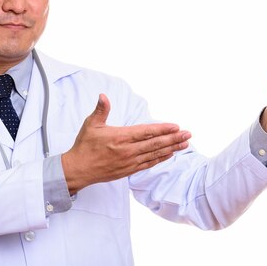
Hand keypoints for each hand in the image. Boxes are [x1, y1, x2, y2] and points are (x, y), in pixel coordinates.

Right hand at [62, 94, 190, 193]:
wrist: (78, 170)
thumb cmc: (84, 145)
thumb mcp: (91, 124)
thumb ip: (101, 110)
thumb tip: (103, 95)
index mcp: (120, 137)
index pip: (146, 132)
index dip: (162, 129)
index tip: (175, 126)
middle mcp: (127, 150)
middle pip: (155, 144)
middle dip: (173, 138)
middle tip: (188, 134)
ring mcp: (129, 162)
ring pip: (155, 154)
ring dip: (171, 149)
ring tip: (185, 144)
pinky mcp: (129, 170)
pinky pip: (149, 164)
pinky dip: (161, 158)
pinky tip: (170, 154)